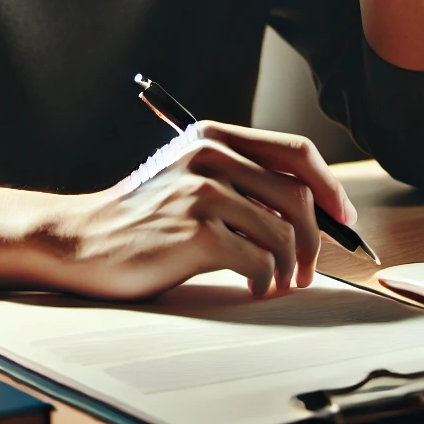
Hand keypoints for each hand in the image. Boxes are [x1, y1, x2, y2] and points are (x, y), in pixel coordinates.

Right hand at [34, 122, 356, 300]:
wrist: (82, 240)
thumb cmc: (141, 218)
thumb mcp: (188, 179)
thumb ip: (238, 180)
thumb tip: (310, 211)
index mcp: (213, 136)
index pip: (295, 151)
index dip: (328, 186)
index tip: (342, 216)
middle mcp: (210, 156)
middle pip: (297, 195)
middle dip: (316, 238)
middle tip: (308, 268)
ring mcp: (202, 193)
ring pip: (283, 232)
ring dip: (292, 267)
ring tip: (281, 283)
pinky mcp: (195, 232)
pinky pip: (259, 260)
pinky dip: (266, 280)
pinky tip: (254, 287)